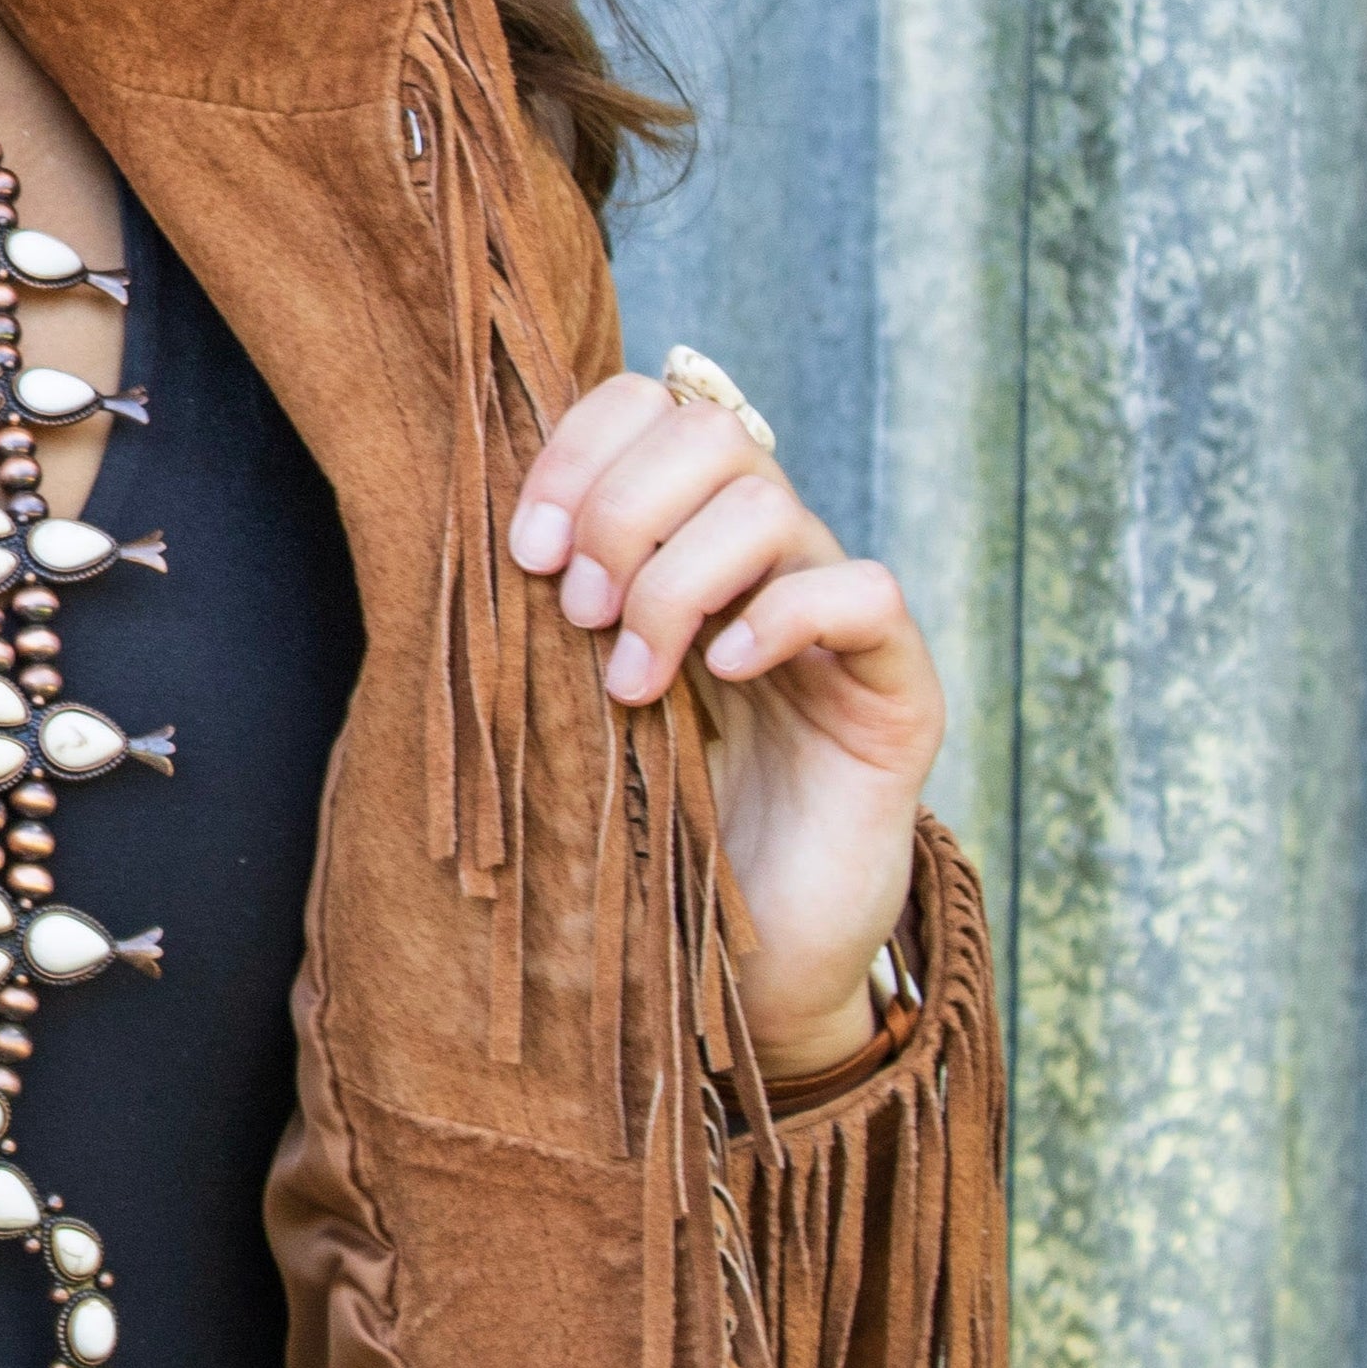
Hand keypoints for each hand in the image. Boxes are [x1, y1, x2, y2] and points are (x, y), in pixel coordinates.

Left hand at [507, 375, 942, 1080]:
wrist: (747, 961)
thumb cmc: (647, 821)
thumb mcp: (573, 695)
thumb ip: (546, 608)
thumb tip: (467, 533)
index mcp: (687, 536)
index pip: (647, 406)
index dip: (577, 454)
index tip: (525, 550)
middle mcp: (770, 555)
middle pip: (709, 432)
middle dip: (622, 513)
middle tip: (578, 614)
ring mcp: (839, 613)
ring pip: (770, 504)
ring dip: (676, 582)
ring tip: (633, 679)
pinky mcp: (899, 685)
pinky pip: (864, 592)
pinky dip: (782, 617)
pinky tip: (725, 674)